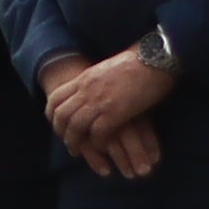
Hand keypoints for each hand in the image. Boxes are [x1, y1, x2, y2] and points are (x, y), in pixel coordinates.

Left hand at [44, 44, 175, 171]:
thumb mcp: (107, 69)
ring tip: (78, 151)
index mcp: (84, 78)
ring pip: (75, 126)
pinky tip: (100, 147)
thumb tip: (94, 88)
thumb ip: (96, 80)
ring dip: (75, 141)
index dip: (53, 114)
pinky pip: (97, 133)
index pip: (56, 97)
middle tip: (68, 142)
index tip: (57, 124)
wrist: (155, 57)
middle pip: (61, 115)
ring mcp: (99, 101)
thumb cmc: (138, 61)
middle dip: (61, 131)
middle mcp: (86, 90)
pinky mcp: (115, 112)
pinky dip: (96, 143)